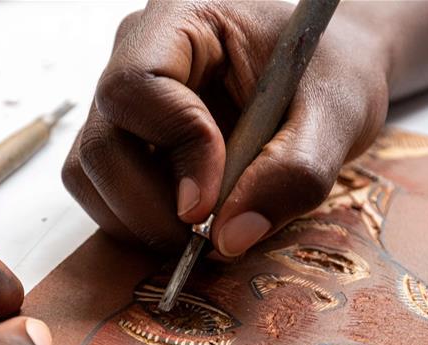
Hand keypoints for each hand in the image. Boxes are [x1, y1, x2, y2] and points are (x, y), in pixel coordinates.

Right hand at [62, 0, 389, 255]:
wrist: (324, 76)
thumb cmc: (331, 71)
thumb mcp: (338, 113)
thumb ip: (295, 172)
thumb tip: (229, 239)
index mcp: (182, 19)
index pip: (138, 86)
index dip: (173, 152)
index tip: (209, 207)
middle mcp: (136, 56)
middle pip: (100, 143)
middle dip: (148, 207)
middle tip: (206, 240)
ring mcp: (123, 105)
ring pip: (89, 174)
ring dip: (139, 222)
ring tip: (203, 234)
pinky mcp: (125, 144)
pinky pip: (104, 193)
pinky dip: (139, 223)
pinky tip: (190, 225)